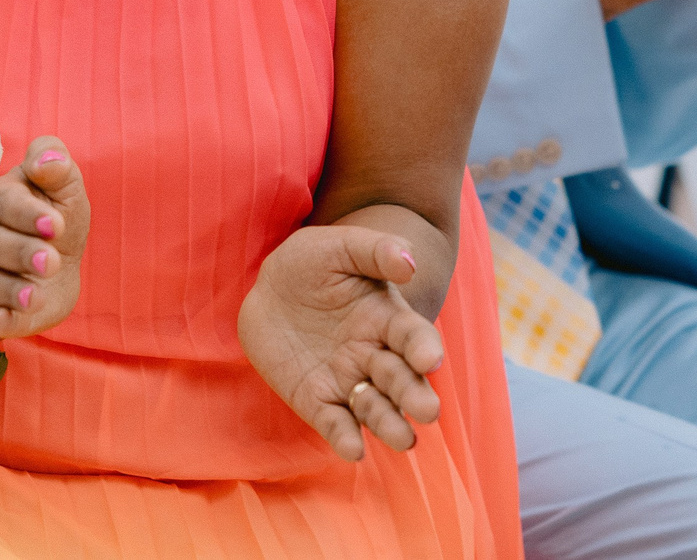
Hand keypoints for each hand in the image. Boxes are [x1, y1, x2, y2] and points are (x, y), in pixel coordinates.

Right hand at [0, 137, 89, 338]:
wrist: (63, 258)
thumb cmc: (58, 214)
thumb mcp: (65, 186)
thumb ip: (55, 165)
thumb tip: (46, 161)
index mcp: (0, 200)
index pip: (5, 204)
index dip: (28, 214)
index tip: (57, 224)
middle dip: (21, 253)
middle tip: (52, 260)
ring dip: (8, 290)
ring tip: (35, 296)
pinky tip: (6, 322)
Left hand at [238, 226, 443, 461]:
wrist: (267, 289)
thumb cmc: (310, 262)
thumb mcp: (339, 246)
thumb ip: (375, 250)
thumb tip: (409, 263)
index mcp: (387, 318)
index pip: (413, 336)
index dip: (424, 348)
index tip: (430, 359)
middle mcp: (374, 355)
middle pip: (400, 379)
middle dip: (414, 395)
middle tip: (427, 410)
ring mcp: (346, 380)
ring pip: (374, 407)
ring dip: (389, 424)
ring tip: (404, 440)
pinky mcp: (316, 401)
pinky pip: (333, 422)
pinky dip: (344, 437)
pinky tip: (352, 449)